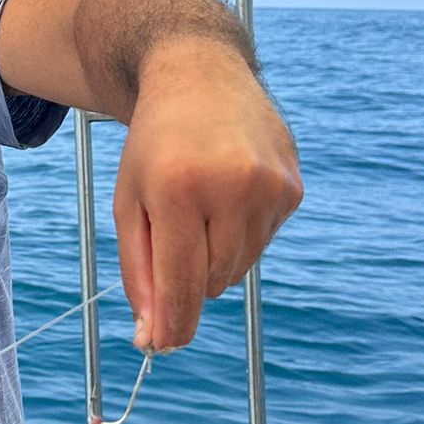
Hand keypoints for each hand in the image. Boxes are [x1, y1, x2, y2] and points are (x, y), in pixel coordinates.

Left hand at [114, 40, 301, 351]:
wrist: (200, 77)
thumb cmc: (155, 147)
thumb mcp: (130, 202)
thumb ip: (139, 272)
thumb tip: (155, 338)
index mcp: (179, 187)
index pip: (181, 280)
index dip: (173, 322)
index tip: (162, 347)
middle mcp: (231, 184)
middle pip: (211, 280)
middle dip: (187, 275)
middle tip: (173, 231)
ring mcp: (270, 185)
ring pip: (239, 267)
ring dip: (214, 255)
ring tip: (199, 206)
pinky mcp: (293, 187)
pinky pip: (262, 242)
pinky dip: (240, 233)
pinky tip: (227, 193)